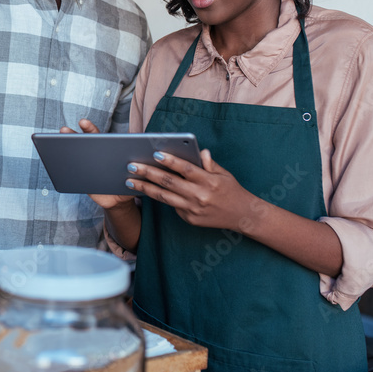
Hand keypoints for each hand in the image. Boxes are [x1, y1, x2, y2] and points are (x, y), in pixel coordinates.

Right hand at [61, 120, 137, 211]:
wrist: (119, 200)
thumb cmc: (128, 182)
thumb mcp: (133, 174)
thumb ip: (134, 167)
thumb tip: (134, 165)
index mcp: (106, 150)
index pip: (97, 136)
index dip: (89, 129)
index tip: (83, 122)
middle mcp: (94, 156)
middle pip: (82, 143)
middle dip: (71, 135)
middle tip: (63, 130)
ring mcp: (86, 166)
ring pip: (74, 156)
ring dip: (64, 150)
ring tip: (57, 145)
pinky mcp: (81, 180)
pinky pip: (71, 174)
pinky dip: (63, 170)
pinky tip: (58, 166)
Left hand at [128, 149, 256, 230]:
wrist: (242, 216)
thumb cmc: (231, 190)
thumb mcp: (224, 174)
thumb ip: (209, 163)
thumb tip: (200, 151)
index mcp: (209, 181)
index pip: (186, 169)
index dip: (171, 161)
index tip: (155, 153)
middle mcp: (200, 196)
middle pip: (169, 183)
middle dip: (148, 173)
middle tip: (131, 166)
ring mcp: (193, 210)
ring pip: (164, 197)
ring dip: (145, 188)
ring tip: (130, 181)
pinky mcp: (189, 219)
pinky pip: (172, 206)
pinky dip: (158, 197)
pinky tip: (145, 190)